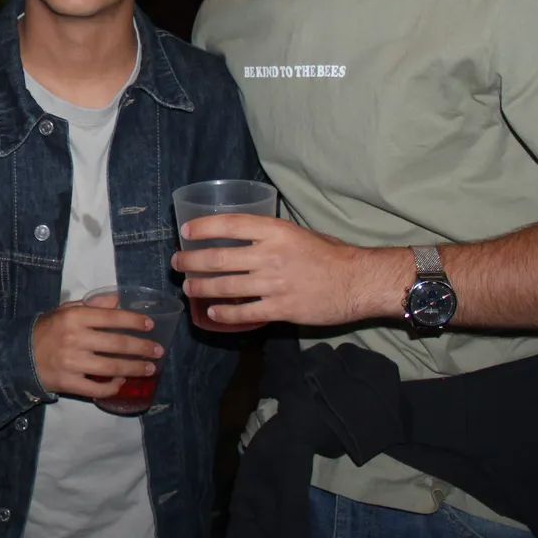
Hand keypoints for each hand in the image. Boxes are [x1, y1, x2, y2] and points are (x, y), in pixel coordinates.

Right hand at [31, 298, 163, 399]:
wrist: (20, 356)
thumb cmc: (47, 330)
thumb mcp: (65, 311)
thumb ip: (93, 305)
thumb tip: (119, 300)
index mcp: (74, 317)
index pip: (111, 317)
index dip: (134, 321)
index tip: (150, 325)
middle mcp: (75, 339)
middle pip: (117, 344)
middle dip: (142, 348)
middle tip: (158, 350)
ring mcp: (72, 363)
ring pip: (112, 367)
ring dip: (135, 368)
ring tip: (150, 368)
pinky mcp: (69, 383)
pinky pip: (98, 388)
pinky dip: (113, 386)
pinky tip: (122, 382)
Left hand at [172, 214, 406, 326]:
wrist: (359, 281)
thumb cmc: (332, 255)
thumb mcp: (300, 234)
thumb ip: (271, 236)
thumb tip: (243, 239)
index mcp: (275, 231)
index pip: (229, 225)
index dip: (202, 228)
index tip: (185, 232)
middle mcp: (270, 255)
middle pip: (218, 258)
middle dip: (190, 261)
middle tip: (177, 263)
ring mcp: (274, 283)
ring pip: (225, 286)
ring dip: (200, 287)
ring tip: (188, 288)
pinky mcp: (280, 308)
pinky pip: (244, 312)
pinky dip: (224, 313)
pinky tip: (213, 312)